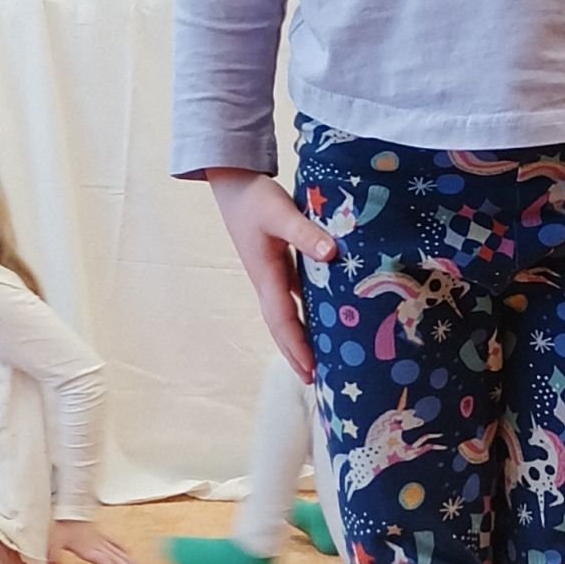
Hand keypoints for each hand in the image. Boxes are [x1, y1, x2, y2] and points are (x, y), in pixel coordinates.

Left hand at [50, 519, 137, 563]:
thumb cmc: (62, 526)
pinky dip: (121, 548)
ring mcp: (100, 540)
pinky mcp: (100, 534)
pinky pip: (113, 542)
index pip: (104, 561)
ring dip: (127, 559)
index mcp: (88, 549)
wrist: (69, 510)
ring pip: (117, 551)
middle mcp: (97, 546)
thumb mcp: (54, 542)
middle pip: (115, 557)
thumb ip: (53, 555)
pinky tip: (127, 552)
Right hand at [206, 170, 337, 381]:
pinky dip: (302, 315)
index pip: (282, 319)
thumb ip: (305, 233)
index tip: (311, 368)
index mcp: (266, 274)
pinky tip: (319, 321)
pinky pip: (290, 299)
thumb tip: (331, 254)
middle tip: (313, 380)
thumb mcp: (281, 212)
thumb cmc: (256, 198)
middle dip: (295, 353)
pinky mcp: (275, 265)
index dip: (297, 345)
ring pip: (284, 315)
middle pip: (280, 326)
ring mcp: (269, 275)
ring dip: (297, 339)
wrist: (233, 183)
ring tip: (314, 362)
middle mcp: (266, 281)